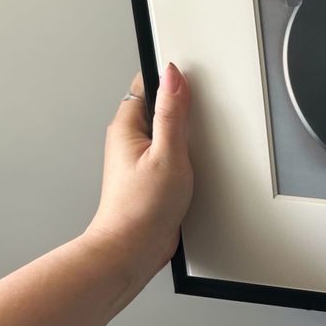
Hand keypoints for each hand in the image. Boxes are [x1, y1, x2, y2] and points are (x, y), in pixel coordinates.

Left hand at [86, 64, 193, 273]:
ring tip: (194, 147)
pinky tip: (193, 165)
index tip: (192, 82)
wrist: (132, 249)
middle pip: (159, 105)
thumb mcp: (167, 154)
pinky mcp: (151, 174)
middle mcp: (129, 139)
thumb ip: (172, 113)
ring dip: (184, 133)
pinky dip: (184, 153)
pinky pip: (170, 151)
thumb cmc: (141, 208)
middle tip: (198, 119)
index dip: (171, 78)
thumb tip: (174, 76)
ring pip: (166, 130)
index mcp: (126, 126)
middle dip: (182, 106)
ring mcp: (139, 157)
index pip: (148, 84)